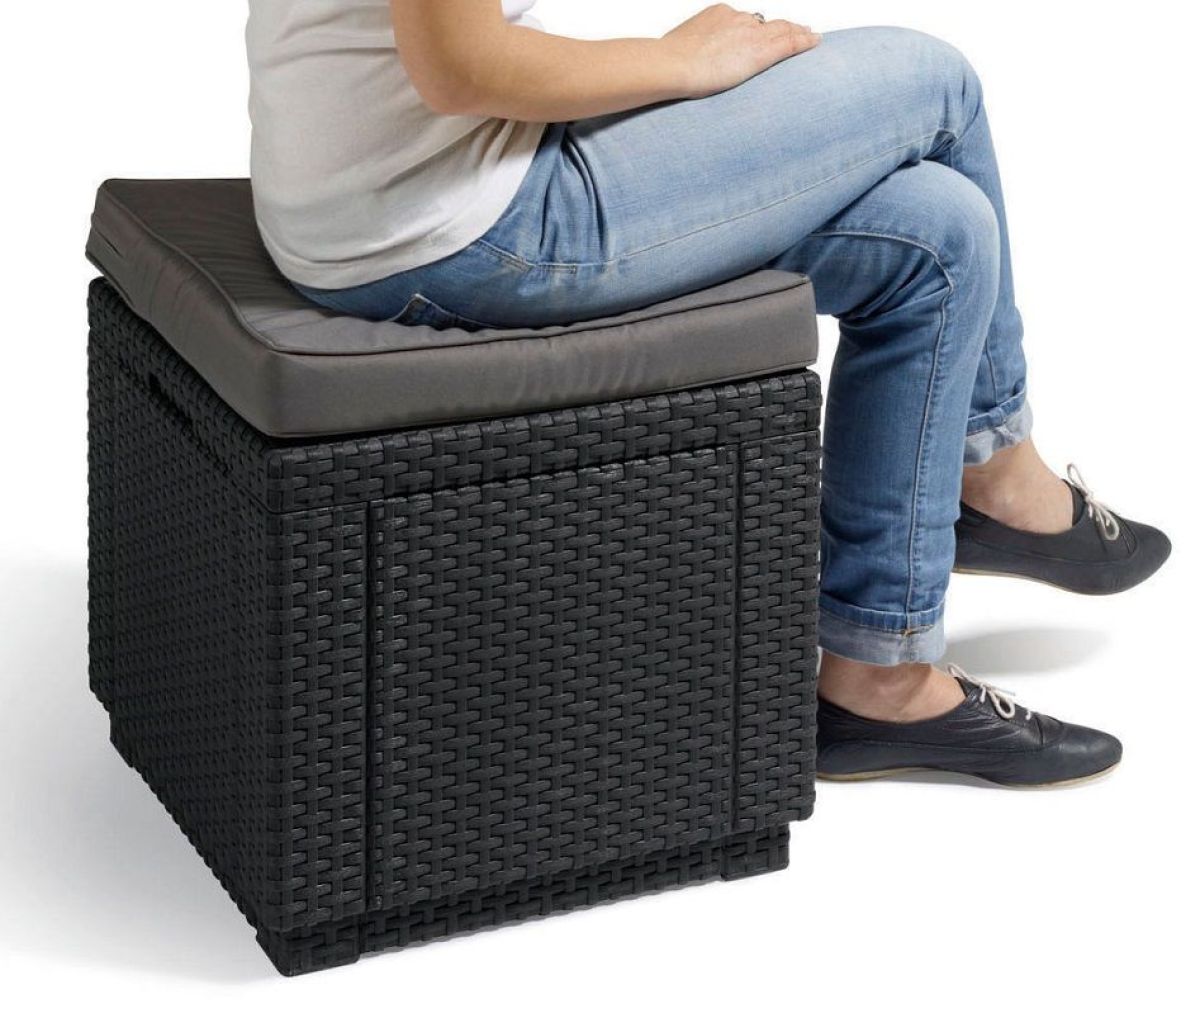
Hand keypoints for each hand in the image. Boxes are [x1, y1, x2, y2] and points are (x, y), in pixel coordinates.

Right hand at [663, 4, 820, 98]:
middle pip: (765, 22)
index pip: (743, 21)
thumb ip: (691, 53)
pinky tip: (815, 41)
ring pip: (782, 29)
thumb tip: (687, 66)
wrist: (673, 64)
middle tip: (795, 29)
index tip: (761, 31)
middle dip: (781, 26)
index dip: (756, 26)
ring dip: (796, 32)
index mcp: (717, 15)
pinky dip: (804, 41)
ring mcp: (751, 32)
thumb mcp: (679, 49)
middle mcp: (737, 19)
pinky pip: (789, 43)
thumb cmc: (668, 62)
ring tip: (809, 36)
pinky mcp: (761, 51)